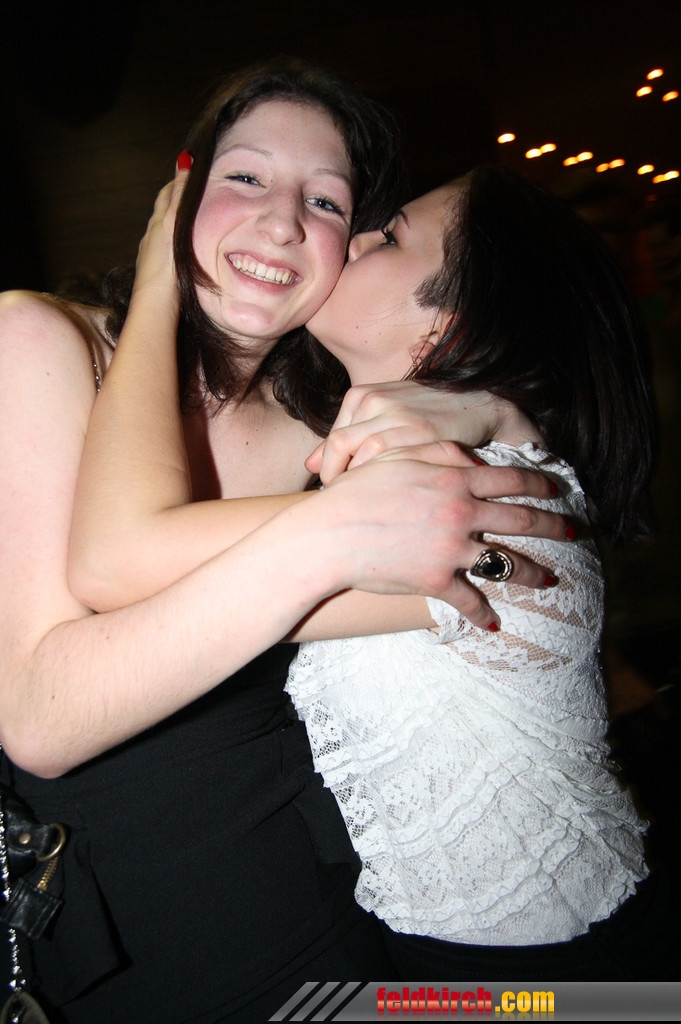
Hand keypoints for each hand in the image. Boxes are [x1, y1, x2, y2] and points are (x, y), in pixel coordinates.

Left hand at [131, 160, 189, 302]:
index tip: (188, 171)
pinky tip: (179, 250)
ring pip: (162, 232)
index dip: (177, 182)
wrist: (155, 305)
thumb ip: (180, 196)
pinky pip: (163, 250)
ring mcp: (150, 256)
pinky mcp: (154, 273)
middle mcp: (151, 237)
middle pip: (162, 211)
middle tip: (189, 190)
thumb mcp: (175, 224)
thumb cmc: (168, 266)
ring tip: (187, 219)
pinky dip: (172, 242)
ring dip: (173, 223)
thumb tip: (183, 161)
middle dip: (174, 198)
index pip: (167, 195)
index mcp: (158, 223)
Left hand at [305, 381, 534, 483]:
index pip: (330, 444)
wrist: (480, 402)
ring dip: (362, 486)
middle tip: (349, 503)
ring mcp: (399, 416)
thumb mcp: (385, 416)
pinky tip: (396, 497)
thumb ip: (348, 436)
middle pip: (338, 451)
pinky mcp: (422, 434)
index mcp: (363, 395)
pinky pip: (390, 465)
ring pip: (361, 460)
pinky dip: (386, 484)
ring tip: (371, 504)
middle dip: (337, 482)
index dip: (330, 474)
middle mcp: (376, 401)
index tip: (340, 494)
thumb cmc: (427, 414)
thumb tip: (310, 463)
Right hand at [322, 440, 567, 629]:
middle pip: (523, 521)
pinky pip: (470, 600)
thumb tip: (471, 460)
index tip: (555, 490)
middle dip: (555, 527)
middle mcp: (462, 513)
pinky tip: (493, 623)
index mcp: (456, 480)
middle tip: (573, 532)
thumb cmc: (358, 491)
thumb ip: (439, 454)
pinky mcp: (437, 581)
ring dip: (534, 574)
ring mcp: (453, 549)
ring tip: (549, 581)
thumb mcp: (398, 456)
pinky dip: (484, 614)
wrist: (330, 534)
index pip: (511, 481)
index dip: (539, 484)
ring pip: (507, 564)